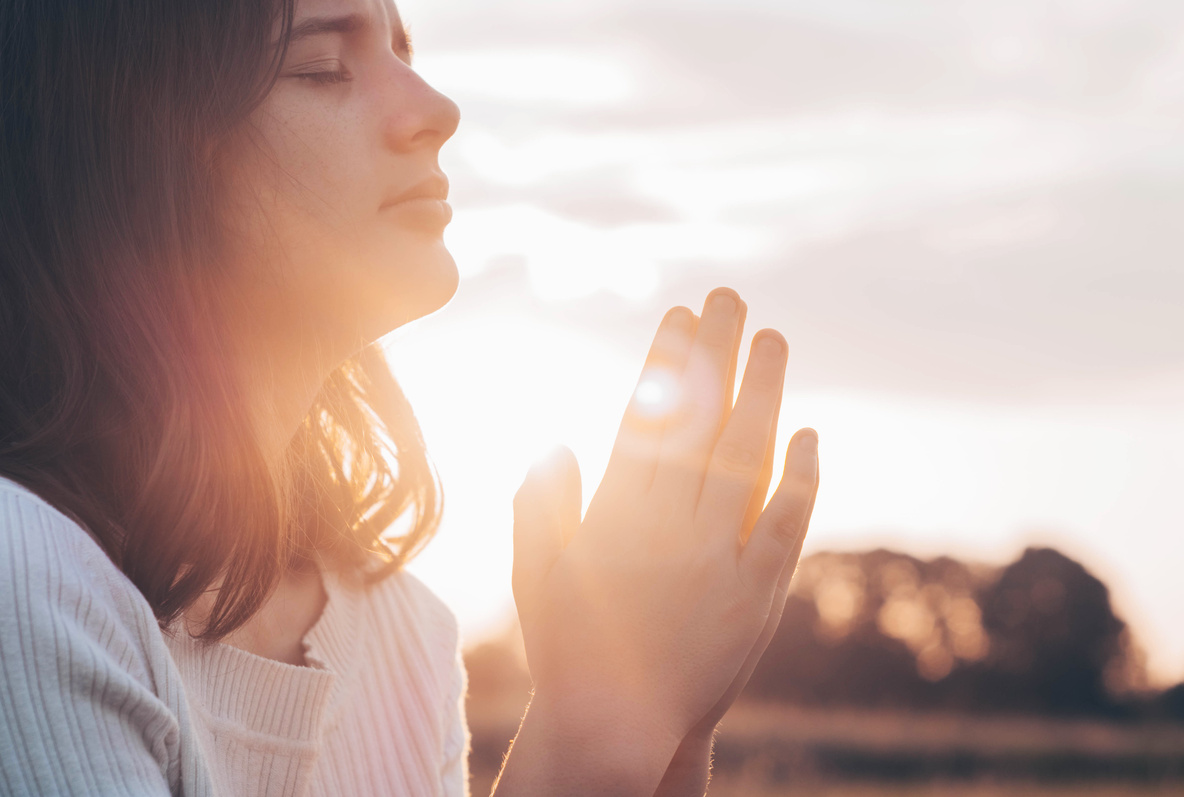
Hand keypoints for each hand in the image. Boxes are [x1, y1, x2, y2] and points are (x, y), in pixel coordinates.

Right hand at [509, 289, 819, 788]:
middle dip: (715, 354)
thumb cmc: (569, 647)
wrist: (619, 727)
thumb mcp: (536, 576)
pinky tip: (809, 435)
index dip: (666, 362)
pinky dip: (801, 479)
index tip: (679, 316)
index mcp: (615, 515)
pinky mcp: (757, 594)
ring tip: (771, 338)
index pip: (645, 419)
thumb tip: (554, 442)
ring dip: (762, 394)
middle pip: (699, 422)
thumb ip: (541, 506)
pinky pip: (785, 526)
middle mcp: (670, 526)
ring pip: (746, 460)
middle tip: (730, 298)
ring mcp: (718, 558)